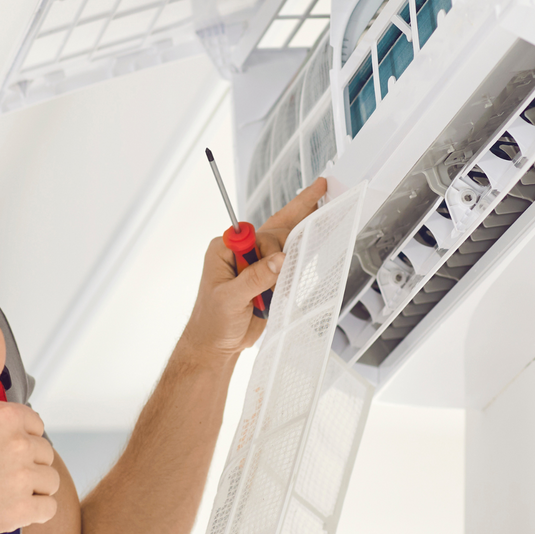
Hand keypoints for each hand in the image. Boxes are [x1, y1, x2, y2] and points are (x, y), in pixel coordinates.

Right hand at [0, 324, 59, 533]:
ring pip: (49, 481)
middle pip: (45, 454)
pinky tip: (9, 504)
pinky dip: (33, 511)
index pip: (37, 427)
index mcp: (9, 417)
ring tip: (1, 487)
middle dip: (25, 462)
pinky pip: (48, 509)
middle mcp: (19, 446)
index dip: (17, 439)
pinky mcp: (19, 511)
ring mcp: (20, 480)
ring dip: (31, 487)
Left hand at [183, 177, 329, 356]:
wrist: (215, 345)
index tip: (283, 262)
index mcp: (224, 249)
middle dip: (298, 210)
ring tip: (322, 203)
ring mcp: (255, 265)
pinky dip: (302, 252)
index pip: (256, 235)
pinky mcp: (266, 278)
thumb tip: (279, 260)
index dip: (273, 246)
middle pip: (273, 227)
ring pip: (283, 242)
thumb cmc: (212, 322)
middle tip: (320, 187)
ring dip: (302, 231)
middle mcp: (240, 252)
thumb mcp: (230, 299)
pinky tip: (316, 238)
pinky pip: (287, 262)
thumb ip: (255, 278)